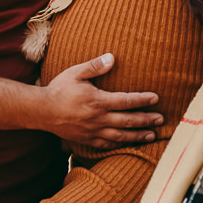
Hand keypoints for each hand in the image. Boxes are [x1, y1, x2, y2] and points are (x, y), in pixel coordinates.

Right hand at [42, 53, 161, 149]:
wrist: (41, 111)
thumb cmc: (59, 89)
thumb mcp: (76, 72)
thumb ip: (95, 66)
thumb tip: (112, 57)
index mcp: (98, 101)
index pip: (126, 101)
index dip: (143, 100)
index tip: (156, 98)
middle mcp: (98, 118)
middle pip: (128, 121)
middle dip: (146, 120)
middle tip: (161, 119)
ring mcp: (93, 131)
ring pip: (121, 136)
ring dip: (138, 136)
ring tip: (152, 136)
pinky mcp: (87, 140)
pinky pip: (107, 144)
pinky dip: (120, 144)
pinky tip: (127, 143)